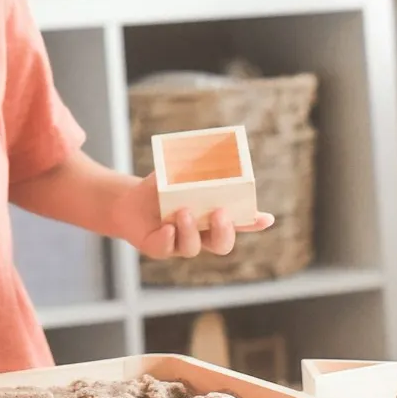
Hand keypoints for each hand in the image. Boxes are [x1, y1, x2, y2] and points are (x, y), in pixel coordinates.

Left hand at [122, 175, 273, 259]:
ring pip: (193, 248)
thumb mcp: (178, 174)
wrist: (130, 202)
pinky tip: (167, 227)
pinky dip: (168, 238)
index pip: (239, 223)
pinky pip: (166, 249)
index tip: (266, 218)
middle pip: (222, 244)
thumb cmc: (161, 188)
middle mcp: (200, 235)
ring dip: (191, 231)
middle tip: (219, 213)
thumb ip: (195, 168)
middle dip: (224, 231)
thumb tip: (210, 149)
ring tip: (184, 211)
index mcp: (212, 218)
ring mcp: (179, 244)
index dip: (253, 223)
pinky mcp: (158, 247)